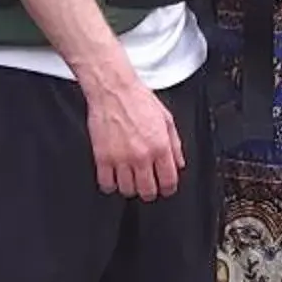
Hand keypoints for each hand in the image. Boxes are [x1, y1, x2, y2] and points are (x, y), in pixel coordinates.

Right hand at [84, 69, 184, 199]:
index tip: (166, 188)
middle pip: (148, 191)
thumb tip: (179, 164)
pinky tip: (114, 178)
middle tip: (148, 186)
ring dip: (130, 188)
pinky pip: (106, 184)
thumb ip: (175, 145)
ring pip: (127, 190)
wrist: (113, 89)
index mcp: (160, 146)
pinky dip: (111, 185)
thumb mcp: (166, 119)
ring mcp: (121, 158)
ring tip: (131, 180)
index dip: (168, 189)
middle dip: (150, 192)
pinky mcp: (102, 157)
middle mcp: (141, 155)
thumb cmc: (138, 100)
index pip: (168, 181)